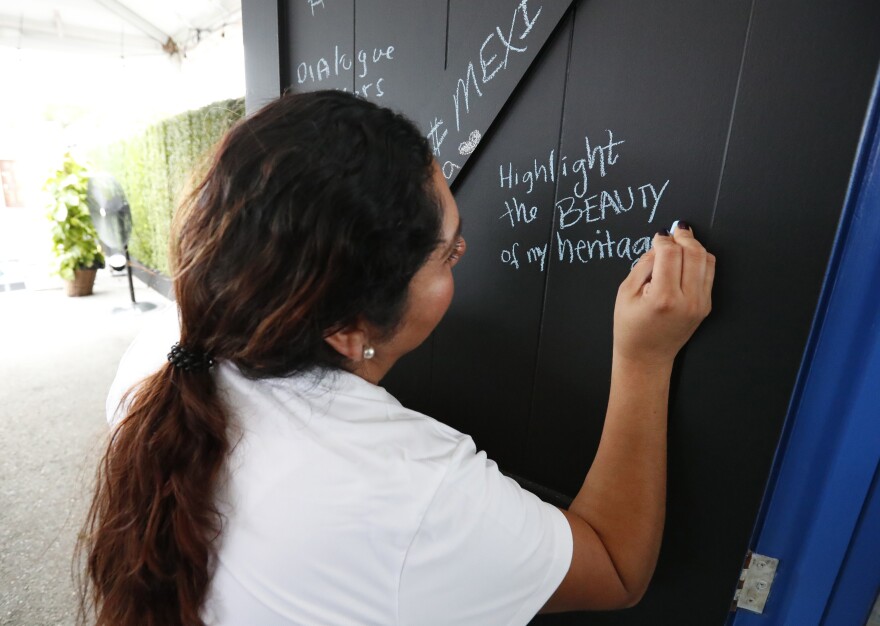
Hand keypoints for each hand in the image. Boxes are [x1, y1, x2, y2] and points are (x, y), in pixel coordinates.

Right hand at [612, 225, 714, 365]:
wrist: (646, 356)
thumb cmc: (630, 327)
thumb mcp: (625, 292)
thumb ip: (644, 264)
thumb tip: (660, 244)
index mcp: (663, 297)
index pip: (670, 254)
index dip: (664, 239)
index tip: (658, 235)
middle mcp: (687, 300)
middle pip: (694, 253)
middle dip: (683, 237)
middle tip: (674, 230)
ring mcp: (700, 303)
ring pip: (706, 260)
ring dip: (694, 246)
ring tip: (680, 241)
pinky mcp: (706, 305)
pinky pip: (708, 273)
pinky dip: (699, 260)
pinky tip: (686, 258)